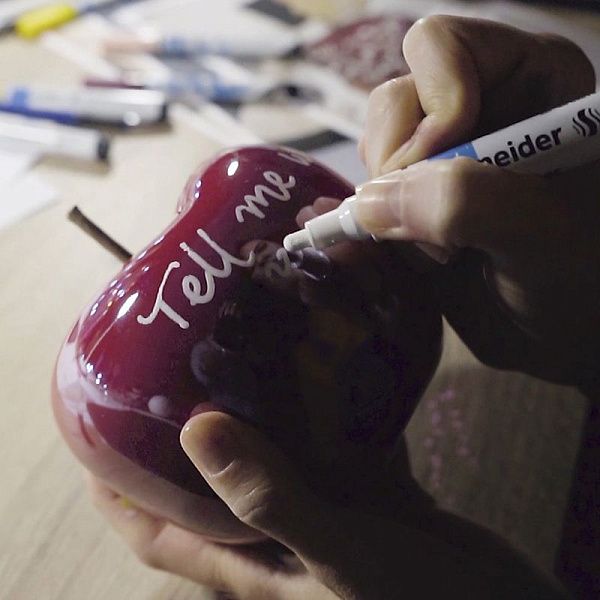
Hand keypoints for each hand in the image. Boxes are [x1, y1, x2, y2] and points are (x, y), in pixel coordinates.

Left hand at [89, 411, 566, 598]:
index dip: (114, 490)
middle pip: (207, 482)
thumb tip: (197, 429)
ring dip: (261, 412)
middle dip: (186, 431)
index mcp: (247, 565)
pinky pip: (335, 442)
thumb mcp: (337, 552)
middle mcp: (275, 537)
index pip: (153, 530)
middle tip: (177, 367)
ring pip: (274, 455)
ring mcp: (323, 512)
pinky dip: (329, 408)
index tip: (96, 434)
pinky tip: (333, 364)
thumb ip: (270, 497)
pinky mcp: (367, 493)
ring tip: (250, 351)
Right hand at [355, 16, 598, 388]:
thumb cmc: (581, 279)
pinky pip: (367, 190)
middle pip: (394, 100)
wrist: (565, 327)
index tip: (450, 166)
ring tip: (442, 250)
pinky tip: (419, 249)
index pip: (441, 46)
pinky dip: (376, 223)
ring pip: (374, 147)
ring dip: (391, 205)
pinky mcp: (415, 196)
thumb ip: (468, 204)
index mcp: (530, 80)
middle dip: (402, 170)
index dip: (435, 104)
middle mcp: (479, 106)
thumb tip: (372, 200)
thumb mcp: (543, 235)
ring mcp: (440, 155)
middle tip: (440, 230)